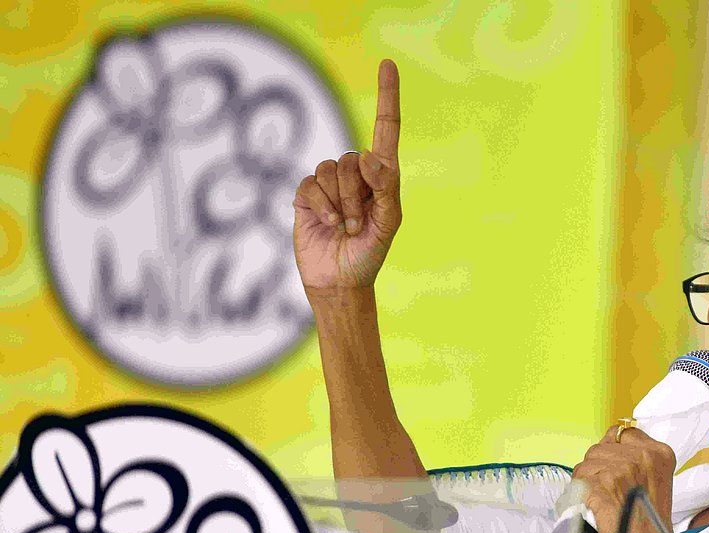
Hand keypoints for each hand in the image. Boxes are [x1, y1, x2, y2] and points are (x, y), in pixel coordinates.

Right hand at [292, 59, 402, 291]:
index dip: (387, 96)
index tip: (387, 64)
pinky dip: (322, 206)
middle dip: (358, 198)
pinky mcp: (307, 193)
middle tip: (361, 226)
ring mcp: (330, 182)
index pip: (385, 129)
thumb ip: (387, 187)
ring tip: (346, 228)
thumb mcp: (389, 222)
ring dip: (342, 205)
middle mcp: (356, 173)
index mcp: (383, 176)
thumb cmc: (369, 253)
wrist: (339, 280)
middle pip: (354, 161)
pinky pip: (312, 184)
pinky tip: (328, 224)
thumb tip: (370, 156)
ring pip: (333, 171)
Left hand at [571, 426, 676, 532]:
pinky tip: (590, 509)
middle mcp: (640, 457)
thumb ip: (637, 462)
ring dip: (586, 483)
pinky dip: (578, 497)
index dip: (612, 450)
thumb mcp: (654, 482)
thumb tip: (609, 450)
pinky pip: (577, 484)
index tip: (612, 468)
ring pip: (585, 465)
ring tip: (601, 503)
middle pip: (600, 448)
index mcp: (658, 453)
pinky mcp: (600, 488)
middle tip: (607, 492)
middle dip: (597, 468)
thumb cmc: (652, 526)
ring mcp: (620, 472)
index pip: (622, 432)